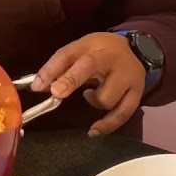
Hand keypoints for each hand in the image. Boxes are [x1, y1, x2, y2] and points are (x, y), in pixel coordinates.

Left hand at [30, 32, 146, 136]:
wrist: (137, 49)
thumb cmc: (100, 52)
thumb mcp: (80, 51)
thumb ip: (60, 67)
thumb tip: (39, 87)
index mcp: (91, 45)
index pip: (67, 54)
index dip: (51, 69)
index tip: (37, 86)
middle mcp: (110, 58)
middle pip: (89, 66)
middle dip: (71, 80)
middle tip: (57, 93)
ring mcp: (127, 75)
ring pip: (106, 97)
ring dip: (94, 102)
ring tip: (91, 94)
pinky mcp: (137, 92)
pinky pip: (122, 113)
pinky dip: (107, 125)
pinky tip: (94, 130)